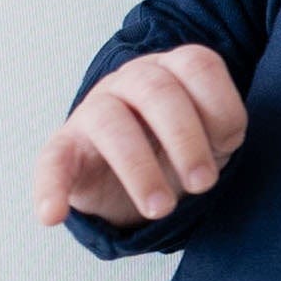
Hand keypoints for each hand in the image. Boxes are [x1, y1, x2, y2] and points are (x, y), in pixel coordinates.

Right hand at [32, 44, 248, 230]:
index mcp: (173, 70)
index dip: (220, 106)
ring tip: (160, 208)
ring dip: (138, 167)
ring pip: (109, 121)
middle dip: (185, 139)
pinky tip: (52, 215)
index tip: (230, 145)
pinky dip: (49, 187)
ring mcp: (95, 110)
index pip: (198, 65)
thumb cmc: (180, 149)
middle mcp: (132, 80)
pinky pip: (51, 160)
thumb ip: (222, 132)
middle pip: (157, 90)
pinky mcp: (65, 147)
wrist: (135, 175)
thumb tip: (211, 159)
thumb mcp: (213, 138)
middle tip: (203, 184)